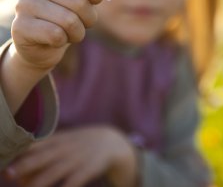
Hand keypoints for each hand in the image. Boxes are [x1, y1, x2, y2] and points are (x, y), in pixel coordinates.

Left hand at [6, 126, 138, 186]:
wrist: (114, 142)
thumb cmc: (83, 145)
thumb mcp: (67, 141)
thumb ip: (48, 148)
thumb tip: (23, 162)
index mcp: (60, 139)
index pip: (38, 143)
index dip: (22, 150)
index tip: (7, 159)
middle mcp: (67, 147)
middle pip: (44, 156)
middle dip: (26, 164)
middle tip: (10, 173)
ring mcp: (79, 157)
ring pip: (56, 170)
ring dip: (40, 181)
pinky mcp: (90, 168)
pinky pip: (75, 181)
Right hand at [12, 0, 100, 70]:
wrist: (40, 44)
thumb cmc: (65, 15)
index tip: (94, 1)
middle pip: (79, 2)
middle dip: (89, 18)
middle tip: (83, 23)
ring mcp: (24, 4)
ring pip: (69, 21)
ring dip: (77, 32)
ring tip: (70, 33)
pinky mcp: (20, 26)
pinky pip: (56, 35)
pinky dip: (63, 41)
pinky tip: (55, 39)